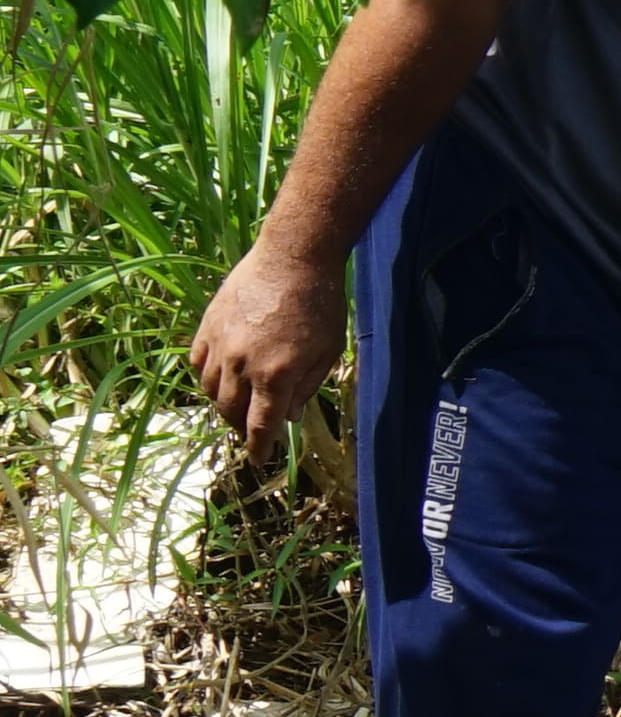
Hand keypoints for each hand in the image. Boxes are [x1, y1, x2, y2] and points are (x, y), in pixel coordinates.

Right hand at [190, 244, 348, 457]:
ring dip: (222, 403)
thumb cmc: (321, 305)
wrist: (292, 258)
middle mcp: (242, 364)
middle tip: (251, 429)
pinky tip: (220, 376)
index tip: (258, 459)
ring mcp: (220, 344)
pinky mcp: (207, 326)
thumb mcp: (327, 351)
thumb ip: (306, 387)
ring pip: (209, 389)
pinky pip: (197, 361)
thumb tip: (287, 416)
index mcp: (276, 375)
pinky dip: (206, 375)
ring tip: (236, 404)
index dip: (258, 446)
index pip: (261, 424)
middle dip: (240, 426)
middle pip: (230, 410)